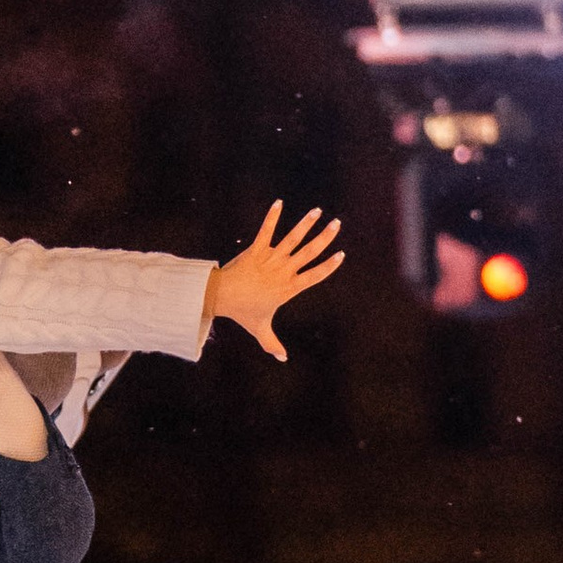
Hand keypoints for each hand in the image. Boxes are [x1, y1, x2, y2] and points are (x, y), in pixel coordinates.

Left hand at [208, 203, 342, 361]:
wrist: (221, 297)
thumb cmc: (242, 312)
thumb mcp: (260, 329)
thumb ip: (272, 343)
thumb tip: (282, 360)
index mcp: (288, 288)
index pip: (314, 276)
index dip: (329, 266)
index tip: (341, 255)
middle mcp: (283, 271)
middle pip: (309, 252)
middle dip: (325, 238)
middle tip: (337, 224)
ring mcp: (271, 259)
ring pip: (292, 239)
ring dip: (305, 223)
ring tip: (317, 211)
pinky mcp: (256, 250)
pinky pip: (266, 231)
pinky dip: (272, 217)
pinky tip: (279, 202)